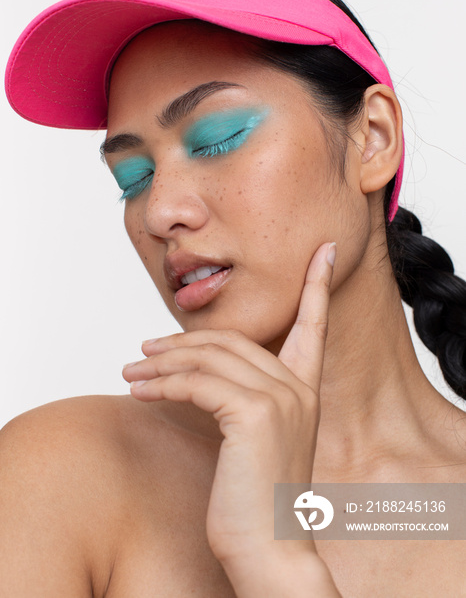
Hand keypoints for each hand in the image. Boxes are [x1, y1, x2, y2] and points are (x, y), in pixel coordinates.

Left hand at [123, 242, 337, 593]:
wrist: (270, 548)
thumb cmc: (257, 497)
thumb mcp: (258, 438)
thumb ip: (245, 398)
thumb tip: (204, 373)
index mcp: (305, 389)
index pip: (314, 325)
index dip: (317, 284)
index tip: (324, 250)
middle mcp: (298, 387)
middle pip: (233, 339)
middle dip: (182, 342)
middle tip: (145, 349)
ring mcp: (280, 398)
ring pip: (210, 356)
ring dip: (162, 362)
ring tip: (131, 370)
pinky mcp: (255, 413)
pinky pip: (197, 382)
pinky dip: (162, 383)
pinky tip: (139, 390)